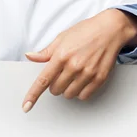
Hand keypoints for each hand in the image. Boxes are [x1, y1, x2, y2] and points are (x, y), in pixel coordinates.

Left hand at [22, 9, 136, 111]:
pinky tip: (82, 80)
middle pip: (55, 90)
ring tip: (73, 75)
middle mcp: (74, 66)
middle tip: (61, 73)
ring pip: (69, 95)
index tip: (26, 106)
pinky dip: (80, 91)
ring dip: (67, 89)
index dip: (33, 95)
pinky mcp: (100, 78)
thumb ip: (45, 52)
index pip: (43, 80)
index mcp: (61, 56)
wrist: (110, 29)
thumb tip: (30, 56)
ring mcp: (88, 73)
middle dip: (55, 84)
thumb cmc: (85, 31)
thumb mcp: (61, 38)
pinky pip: (84, 96)